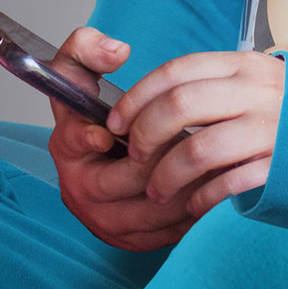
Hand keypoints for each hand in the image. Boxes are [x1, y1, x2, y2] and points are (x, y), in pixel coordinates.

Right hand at [49, 27, 197, 250]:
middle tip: (202, 136)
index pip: (78, 141)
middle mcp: (80, 188)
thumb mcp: (82, 73)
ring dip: (188, 187)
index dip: (101, 133)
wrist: (112, 156)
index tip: (122, 128)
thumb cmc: (102, 113)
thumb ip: (86, 49)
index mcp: (68, 145)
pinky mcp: (130, 239)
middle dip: (167, 157)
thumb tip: (115, 50)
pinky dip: (193, 213)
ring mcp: (104, 219)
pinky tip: (216, 189)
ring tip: (219, 162)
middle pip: (129, 178)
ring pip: (153, 211)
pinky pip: (166, 233)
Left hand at [106, 50, 284, 219]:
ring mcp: (269, 128)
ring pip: (196, 149)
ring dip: (166, 175)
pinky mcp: (279, 165)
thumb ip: (214, 84)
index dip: (137, 97)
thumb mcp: (256, 81)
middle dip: (145, 135)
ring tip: (157, 190)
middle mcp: (256, 92)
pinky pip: (226, 183)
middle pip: (178, 106)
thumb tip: (153, 100)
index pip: (176, 71)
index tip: (116, 122)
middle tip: (135, 156)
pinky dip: (201, 198)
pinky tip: (193, 205)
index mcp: (244, 66)